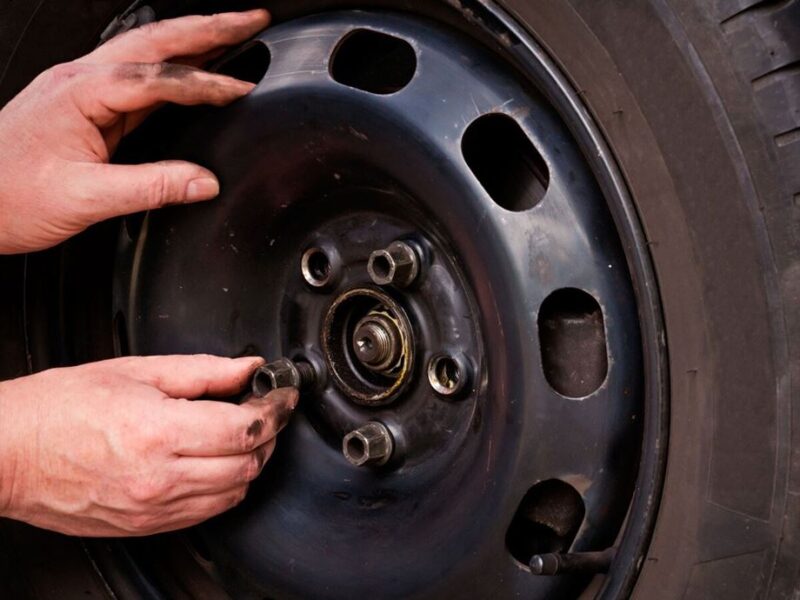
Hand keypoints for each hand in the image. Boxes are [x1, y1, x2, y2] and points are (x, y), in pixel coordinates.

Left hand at [0, 10, 269, 253]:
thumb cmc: (9, 196)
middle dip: (210, 26)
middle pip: (157, 40)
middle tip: (252, 19)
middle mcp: (81, 78)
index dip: (206, 82)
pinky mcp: (87, 103)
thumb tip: (204, 182)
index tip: (242, 88)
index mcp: (80, 92)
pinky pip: (141, 74)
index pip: (159, 78)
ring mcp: (84, 87)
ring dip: (194, 37)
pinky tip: (196, 68)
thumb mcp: (85, 197)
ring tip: (235, 32)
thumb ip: (152, 187)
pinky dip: (176, 66)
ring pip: (149, 49)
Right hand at [0, 355, 297, 536]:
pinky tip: (215, 463)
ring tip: (240, 435)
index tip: (280, 395)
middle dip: (268, 434)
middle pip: (248, 463)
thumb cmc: (58, 408)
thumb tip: (247, 367)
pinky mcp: (146, 526)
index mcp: (158, 431)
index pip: (245, 428)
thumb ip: (202, 371)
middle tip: (263, 410)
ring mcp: (154, 508)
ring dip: (249, 463)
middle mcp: (160, 477)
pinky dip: (223, 487)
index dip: (274, 409)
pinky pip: (206, 512)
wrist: (8, 453)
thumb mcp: (136, 371)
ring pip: (234, 493)